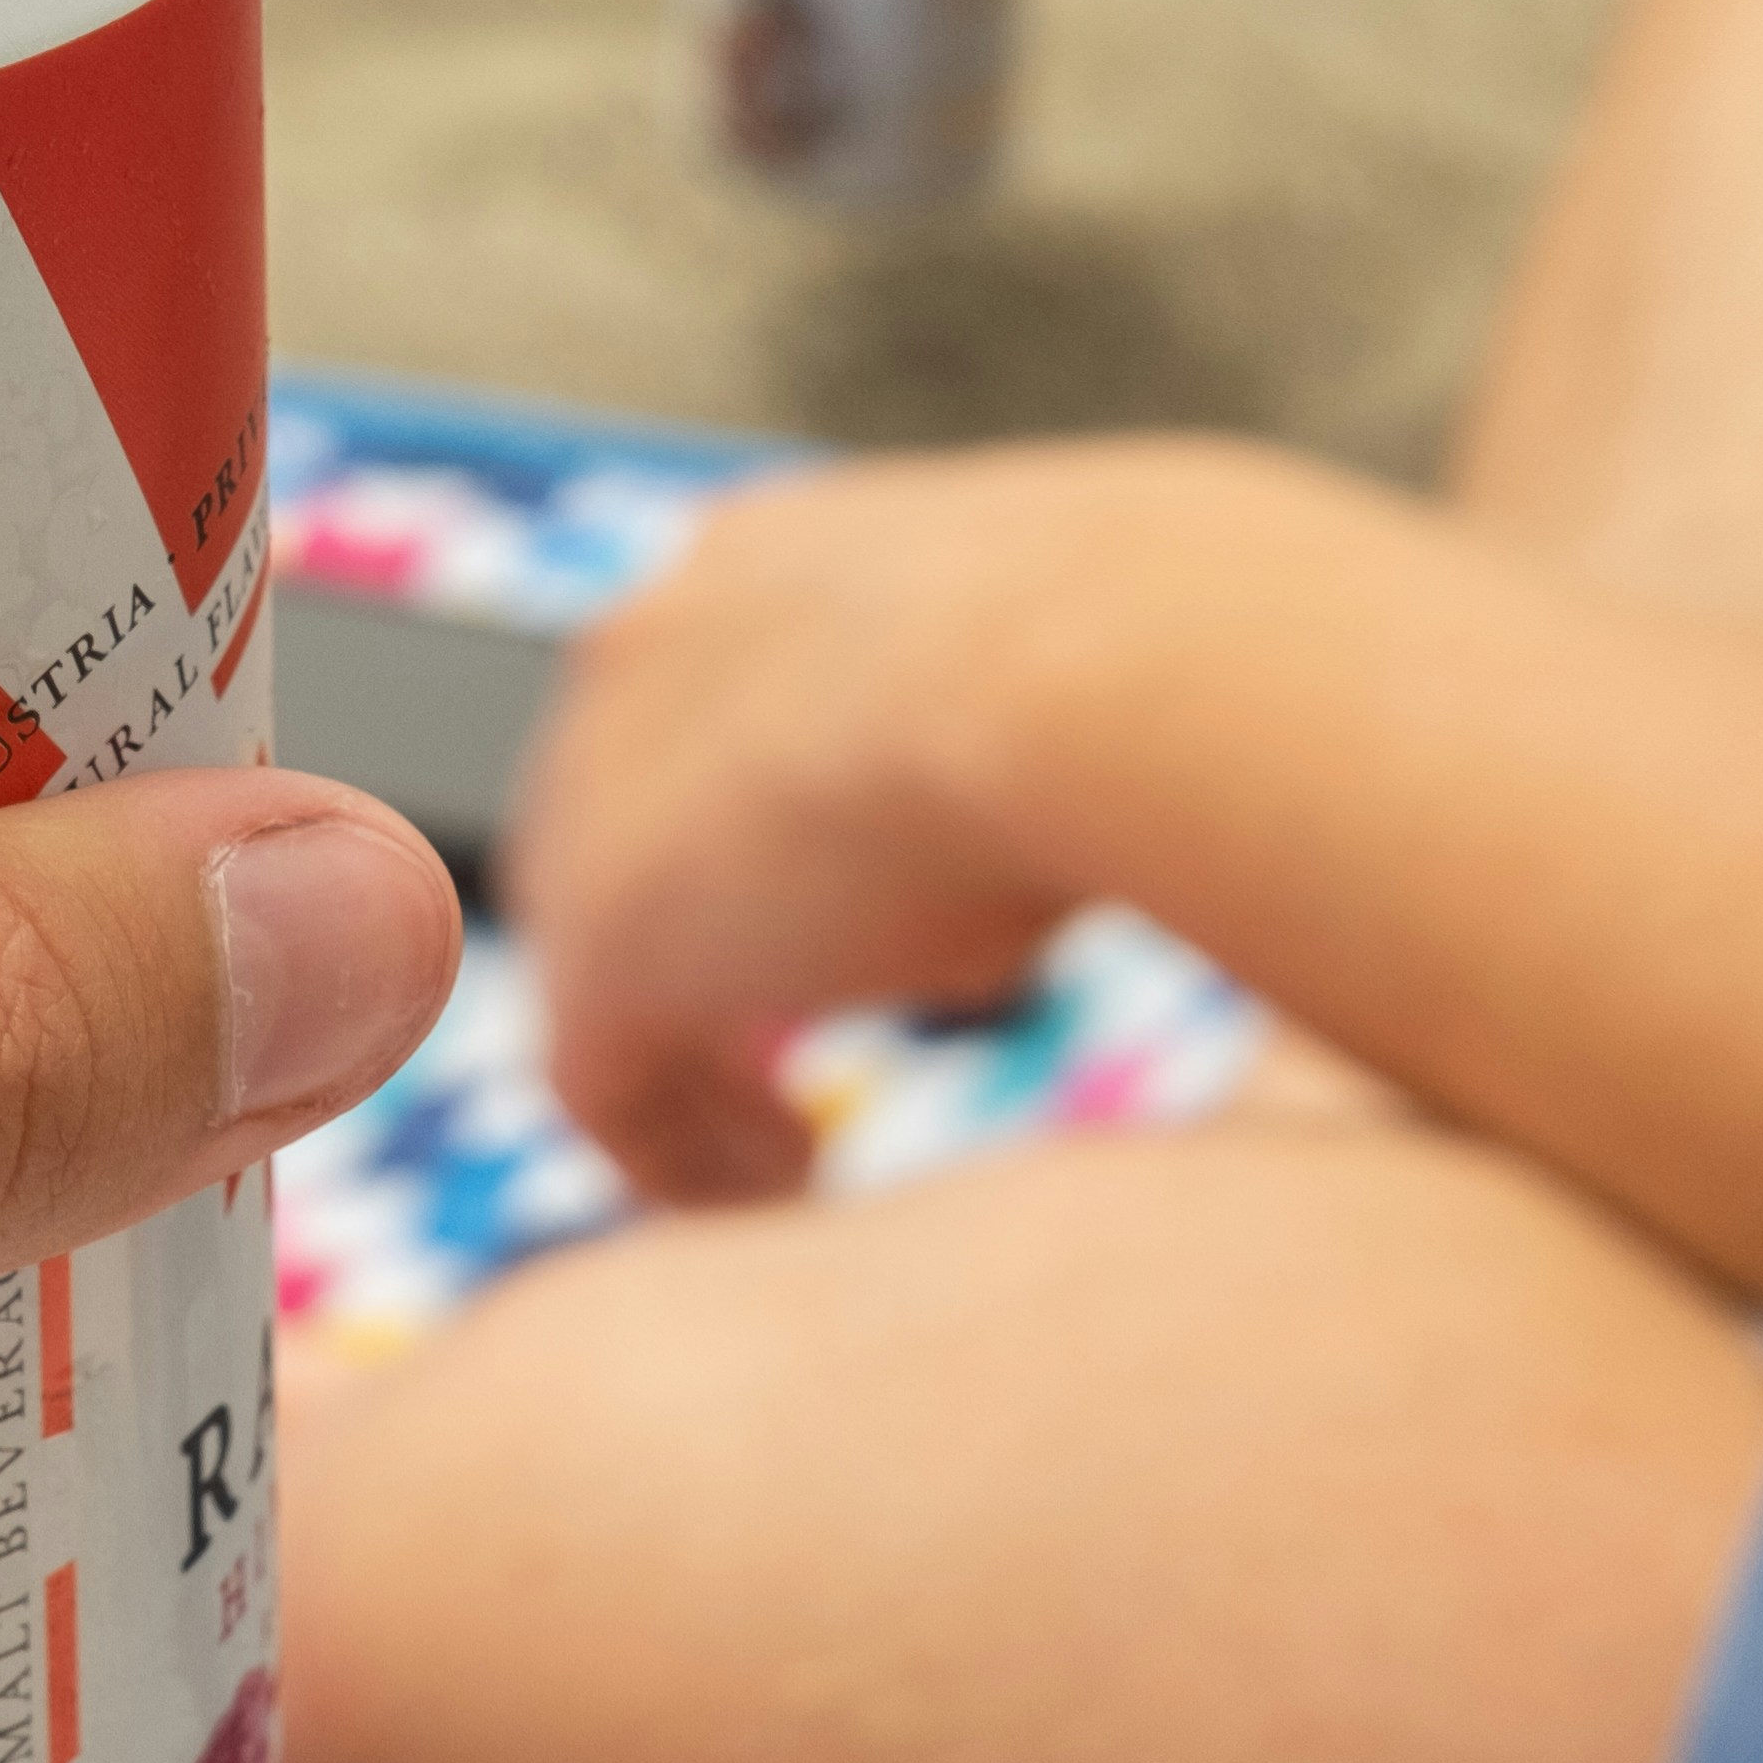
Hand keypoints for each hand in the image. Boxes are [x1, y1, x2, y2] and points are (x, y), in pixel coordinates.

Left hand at [504, 442, 1315, 1207]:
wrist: (1118, 662)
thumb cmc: (1163, 653)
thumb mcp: (1085, 664)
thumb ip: (1036, 723)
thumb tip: (1086, 798)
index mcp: (753, 573)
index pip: (701, 714)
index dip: (753, 836)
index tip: (825, 929)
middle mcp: (645, 663)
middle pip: (623, 833)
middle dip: (704, 952)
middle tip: (775, 1060)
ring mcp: (598, 805)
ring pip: (607, 968)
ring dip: (693, 1070)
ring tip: (786, 1162)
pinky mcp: (609, 948)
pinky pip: (606, 1084)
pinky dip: (684, 1153)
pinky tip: (790, 1189)